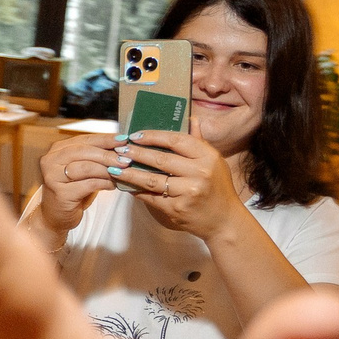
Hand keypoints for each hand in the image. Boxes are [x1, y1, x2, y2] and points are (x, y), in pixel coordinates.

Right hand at [35, 131, 121, 231]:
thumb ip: (94, 156)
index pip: (84, 139)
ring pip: (86, 167)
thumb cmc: (72, 190)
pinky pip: (88, 185)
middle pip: (84, 151)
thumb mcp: (81, 169)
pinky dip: (103, 183)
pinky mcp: (61, 193)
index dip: (105, 139)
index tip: (123, 139)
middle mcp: (51, 161)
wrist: (55, 216)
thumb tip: (120, 146)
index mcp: (57, 150)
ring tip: (121, 172)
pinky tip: (112, 185)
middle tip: (125, 158)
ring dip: (106, 169)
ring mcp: (53, 177)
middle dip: (107, 154)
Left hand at [107, 128, 241, 237]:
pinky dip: (137, 190)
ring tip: (115, 167)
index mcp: (207, 156)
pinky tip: (126, 185)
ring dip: (130, 173)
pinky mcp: (177, 208)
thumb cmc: (217, 187)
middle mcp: (199, 173)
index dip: (153, 136)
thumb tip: (190, 118)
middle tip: (120, 149)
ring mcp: (187, 192)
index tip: (136, 135)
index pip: (176, 140)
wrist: (223, 220)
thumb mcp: (214, 161)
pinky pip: (151, 197)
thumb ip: (199, 141)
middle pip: (161, 159)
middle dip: (136, 153)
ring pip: (152, 180)